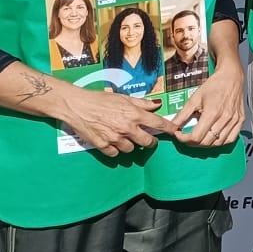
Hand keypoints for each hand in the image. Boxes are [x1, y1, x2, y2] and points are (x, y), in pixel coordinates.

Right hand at [57, 88, 172, 157]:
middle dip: (150, 141)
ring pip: (131, 149)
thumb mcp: (124, 98)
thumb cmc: (100, 99)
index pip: (158, 123)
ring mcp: (115, 139)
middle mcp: (127, 128)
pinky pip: (115, 154)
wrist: (78, 106)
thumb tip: (156, 105)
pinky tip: (112, 142)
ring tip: (125, 137)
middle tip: (147, 138)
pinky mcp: (103, 146)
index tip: (174, 131)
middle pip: (147, 142)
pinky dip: (115, 150)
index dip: (168, 128)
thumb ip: (141, 103)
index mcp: (134, 114)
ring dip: (131, 145)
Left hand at [171, 67, 243, 147]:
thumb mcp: (194, 98)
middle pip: (206, 142)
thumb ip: (182, 114)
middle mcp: (225, 118)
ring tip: (199, 137)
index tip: (179, 135)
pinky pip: (230, 139)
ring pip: (217, 143)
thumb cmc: (214, 85)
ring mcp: (234, 121)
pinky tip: (214, 137)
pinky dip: (220, 142)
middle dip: (192, 142)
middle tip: (187, 136)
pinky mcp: (240, 121)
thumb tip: (172, 126)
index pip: (196, 137)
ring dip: (205, 143)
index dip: (184, 139)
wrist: (231, 76)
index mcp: (212, 112)